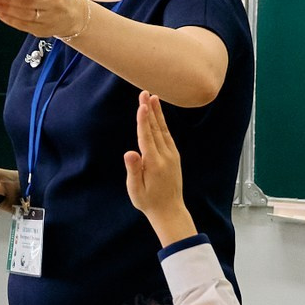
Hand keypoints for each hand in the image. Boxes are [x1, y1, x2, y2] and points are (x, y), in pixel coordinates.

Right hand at [122, 93, 194, 245]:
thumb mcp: (136, 189)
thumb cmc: (148, 201)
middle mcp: (166, 156)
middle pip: (156, 129)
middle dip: (150, 110)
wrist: (169, 210)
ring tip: (153, 98)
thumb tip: (130, 153)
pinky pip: (167, 136)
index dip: (143, 120)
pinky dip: (162, 123)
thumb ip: (134, 170)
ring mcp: (172, 156)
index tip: (142, 105)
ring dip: (158, 113)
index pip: (147, 137)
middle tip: (145, 94)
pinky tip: (159, 116)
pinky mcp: (174, 157)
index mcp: (154, 163)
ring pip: (163, 130)